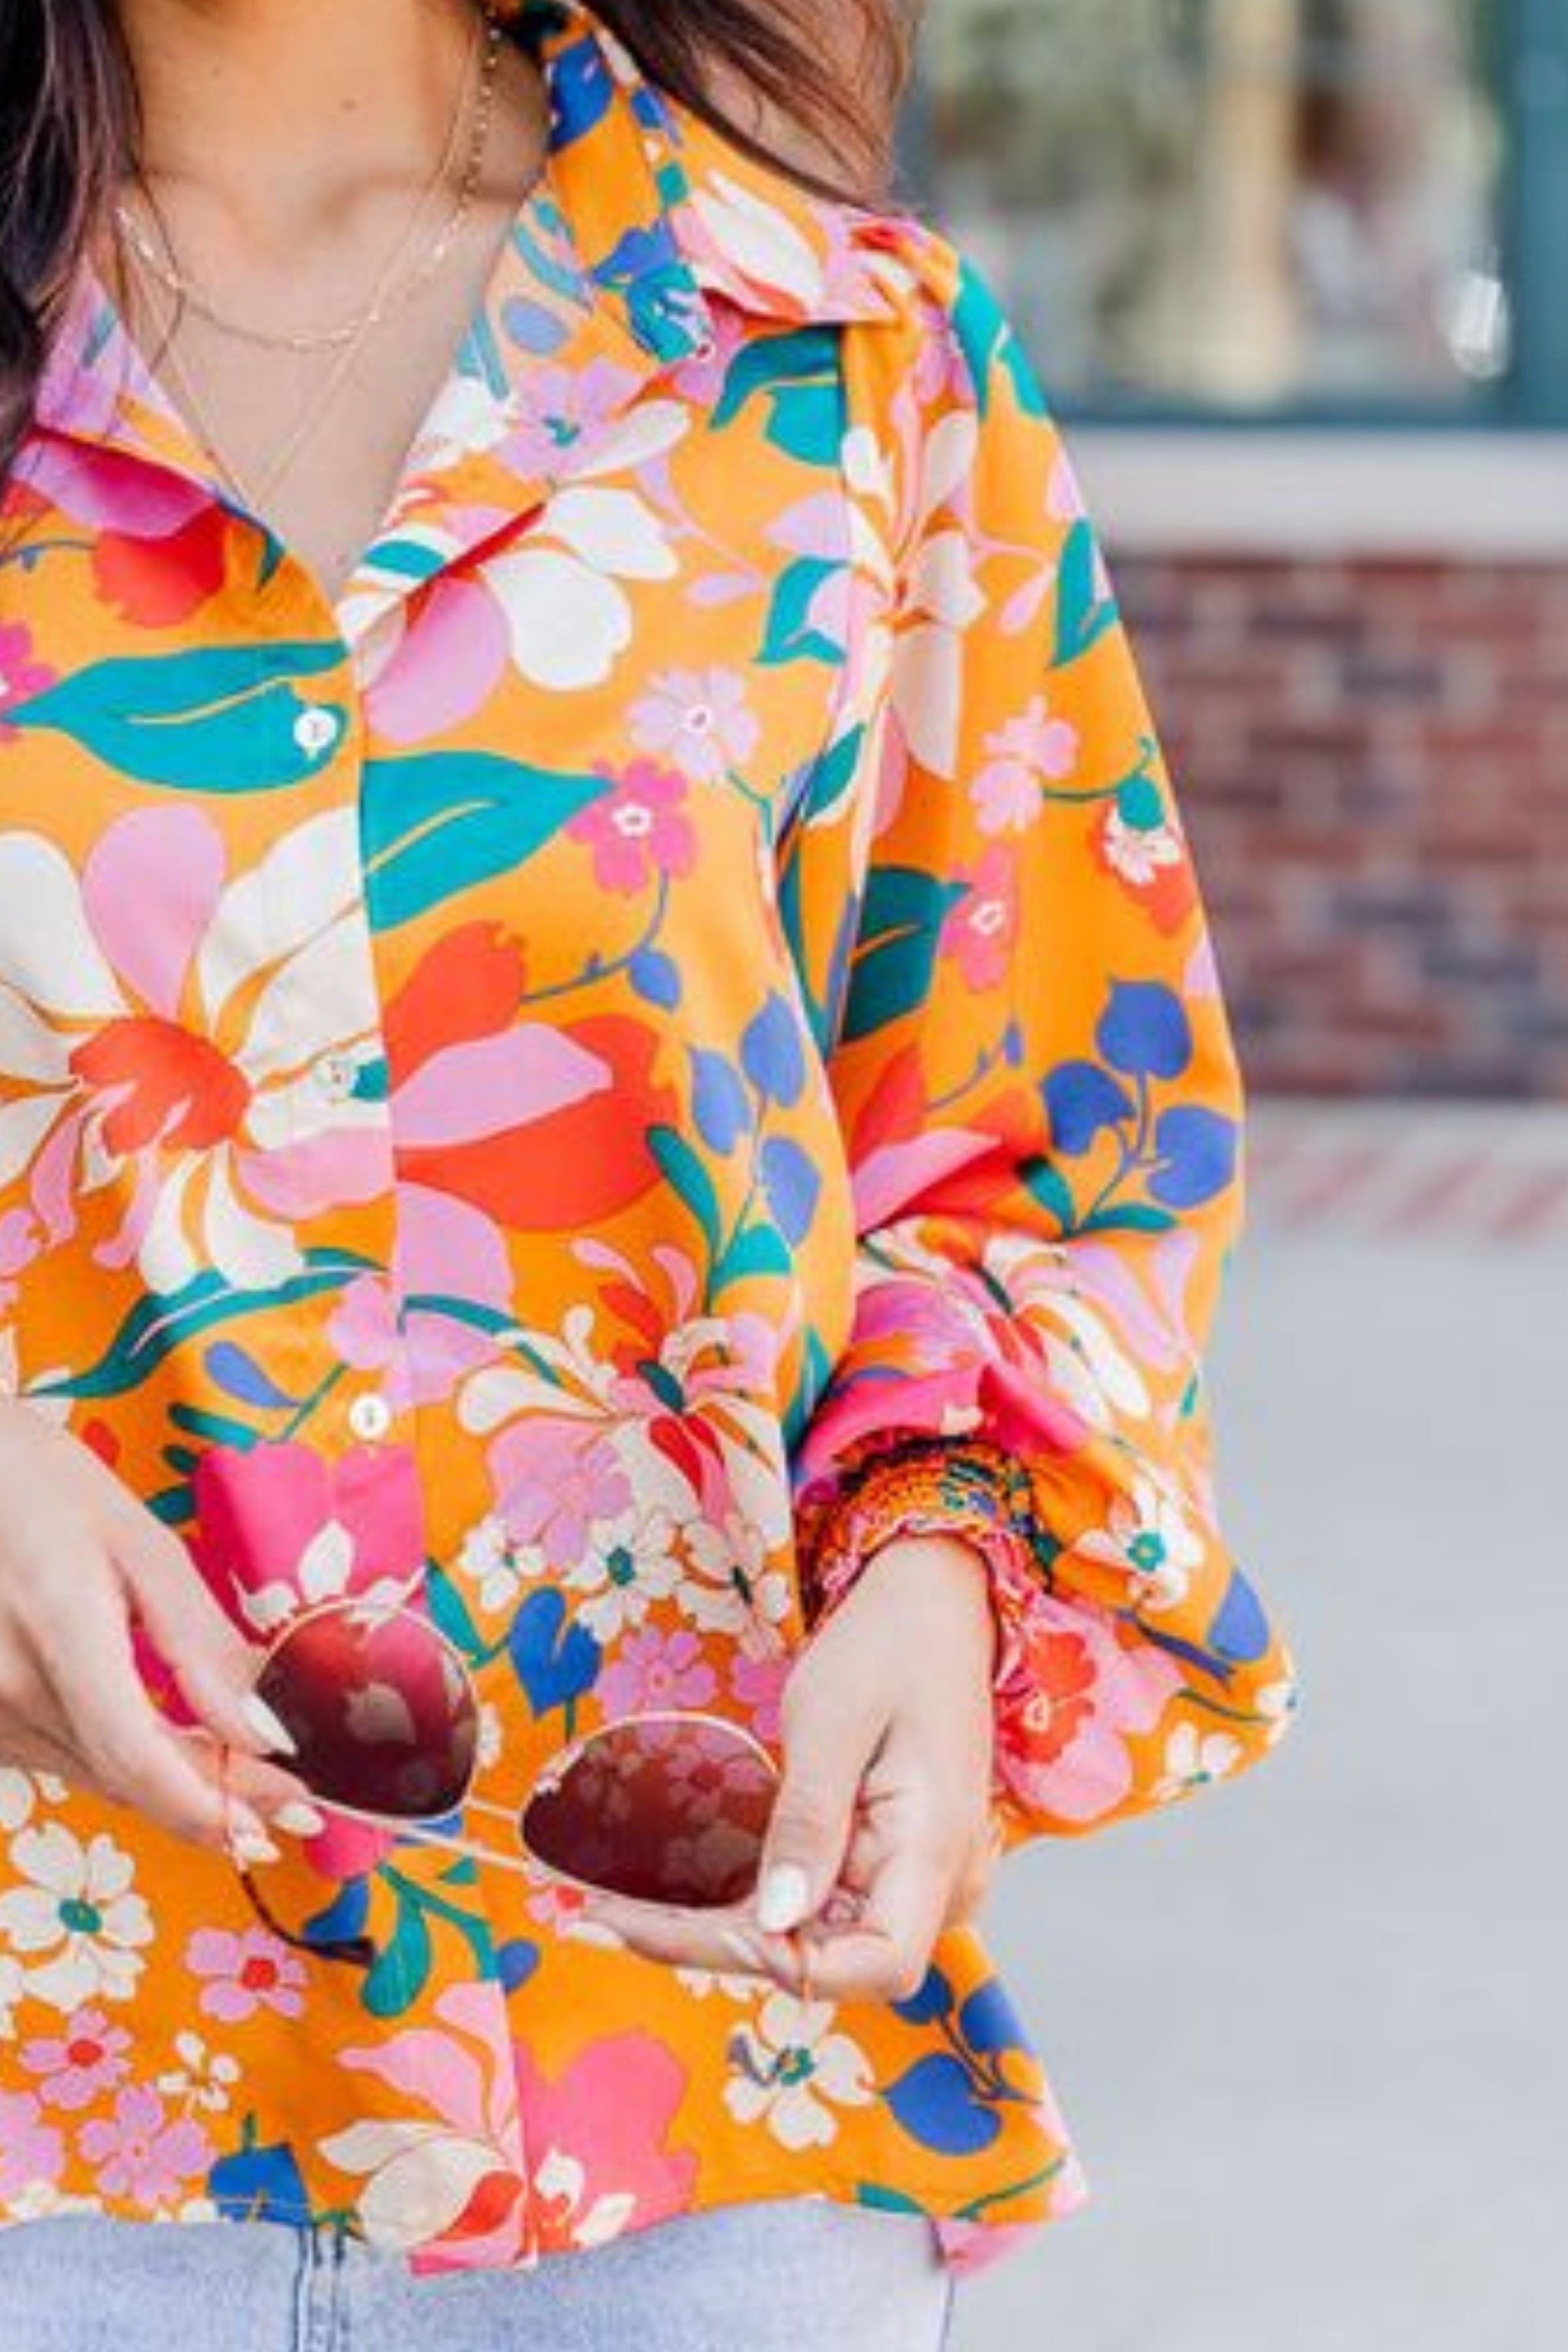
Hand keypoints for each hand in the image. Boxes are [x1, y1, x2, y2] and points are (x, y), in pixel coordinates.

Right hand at [0, 1403, 323, 1857]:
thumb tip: (262, 1727)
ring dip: (168, 1783)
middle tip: (286, 1796)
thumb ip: (200, 1641)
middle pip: (126, 1777)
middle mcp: (7, 1688)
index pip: (138, 1756)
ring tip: (239, 1772)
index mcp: (58, 1629)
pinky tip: (162, 1745)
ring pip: (95, 1777)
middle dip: (214, 1797)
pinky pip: (60, 1760)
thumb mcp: (137, 1542)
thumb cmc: (39, 1487)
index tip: (286, 1803)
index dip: (215, 1800)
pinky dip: (119, 1761)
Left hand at [564, 1531, 1003, 2000]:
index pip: (880, 1964)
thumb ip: (808, 1822)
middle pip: (829, 1960)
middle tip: (605, 1921)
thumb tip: (776, 1920)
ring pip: (812, 1939)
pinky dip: (746, 1901)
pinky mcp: (881, 1865)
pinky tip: (675, 1896)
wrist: (932, 1605)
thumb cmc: (892, 1645)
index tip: (701, 1928)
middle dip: (716, 1945)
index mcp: (936, 1846)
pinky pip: (816, 1904)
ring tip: (617, 1913)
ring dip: (718, 1929)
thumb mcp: (832, 1720)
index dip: (791, 1965)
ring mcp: (911, 1879)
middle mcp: (935, 1882)